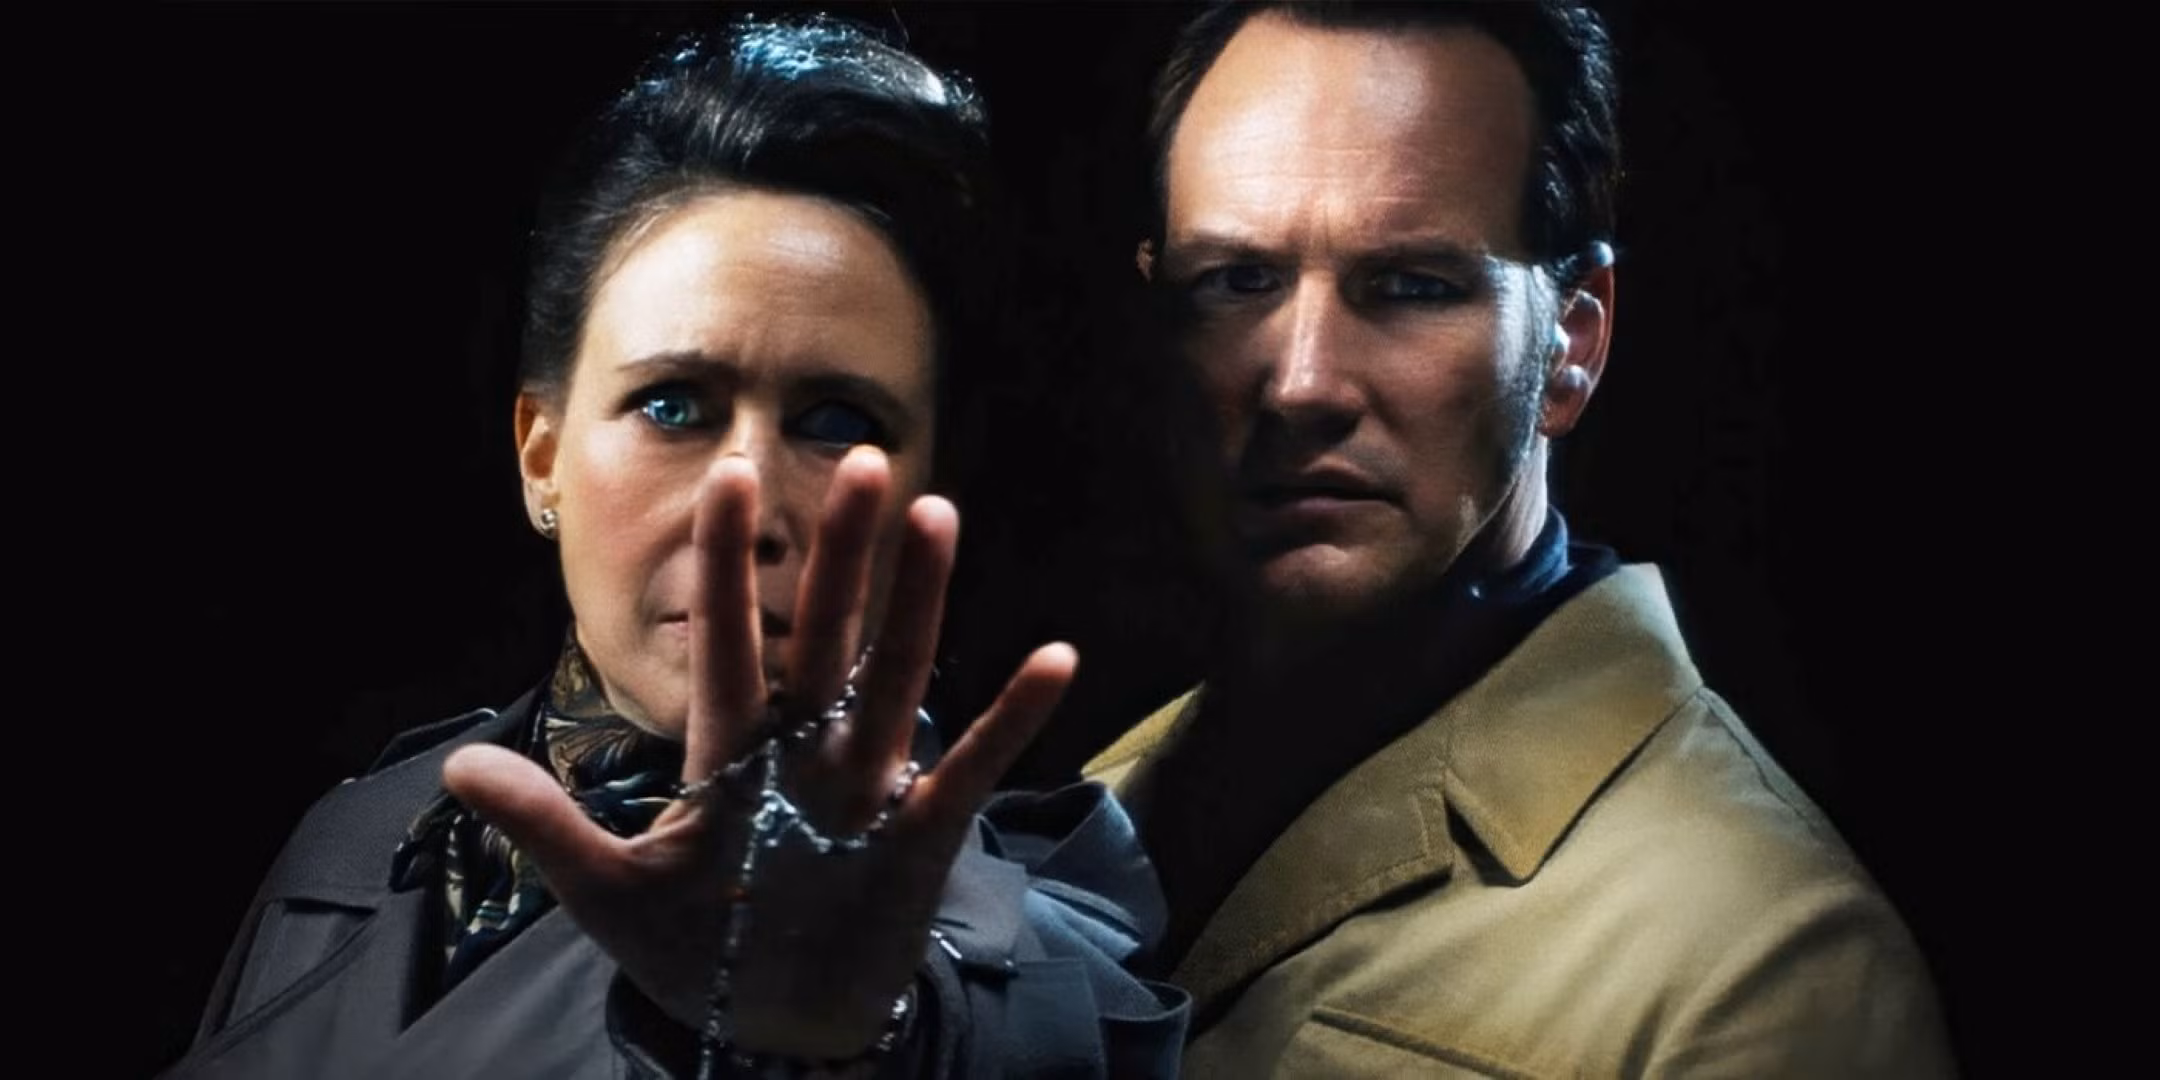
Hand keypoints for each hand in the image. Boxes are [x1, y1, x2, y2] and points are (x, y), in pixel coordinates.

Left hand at [445, 447, 1074, 1057]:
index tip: (731, 476)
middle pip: (828, 636)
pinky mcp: (919, 836)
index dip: (730, 565)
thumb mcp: (608, 892)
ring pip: (896, 677)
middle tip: (865, 462)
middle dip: (845, 555)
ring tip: (939, 517)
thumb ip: (545, 826)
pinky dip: (1010, 720)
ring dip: (919, 602)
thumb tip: (453, 766)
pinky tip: (1053, 659)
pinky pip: (968, 768)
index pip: (730, 643)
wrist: (774, 1025)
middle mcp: (805, 752)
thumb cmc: (696, 950)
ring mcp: (867, 789)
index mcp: (732, 753)